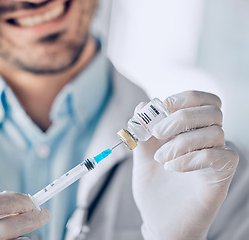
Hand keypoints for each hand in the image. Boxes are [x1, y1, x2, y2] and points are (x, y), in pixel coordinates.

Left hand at [132, 91, 238, 239]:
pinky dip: (191, 158)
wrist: (159, 221)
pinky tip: (172, 167)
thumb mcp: (141, 156)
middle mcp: (207, 141)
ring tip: (161, 159)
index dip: (184, 98)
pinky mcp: (220, 177)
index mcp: (190, 131)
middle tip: (157, 133)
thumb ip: (142, 132)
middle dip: (181, 117)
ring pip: (215, 132)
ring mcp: (216, 159)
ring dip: (181, 142)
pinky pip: (218, 156)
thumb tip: (142, 105)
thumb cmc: (153, 188)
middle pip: (212, 112)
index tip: (162, 106)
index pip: (202, 100)